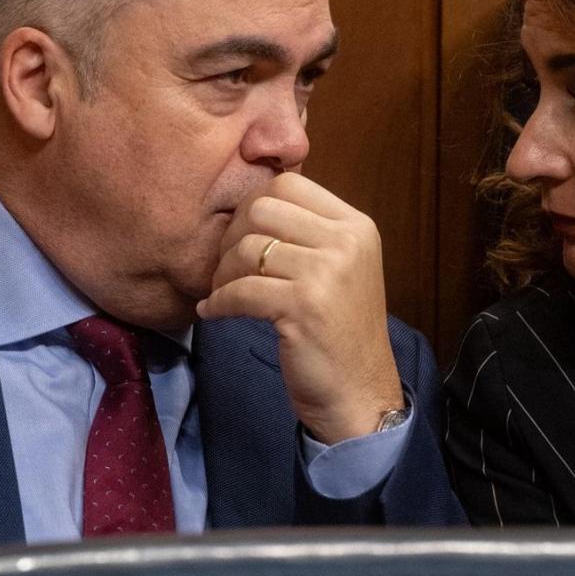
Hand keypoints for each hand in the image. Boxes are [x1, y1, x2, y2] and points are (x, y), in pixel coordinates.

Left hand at [197, 173, 402, 443]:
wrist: (361, 393)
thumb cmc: (340, 332)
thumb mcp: (339, 269)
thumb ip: (308, 233)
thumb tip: (247, 206)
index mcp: (356, 226)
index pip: (289, 183)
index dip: (252, 205)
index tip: (241, 236)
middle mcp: (346, 242)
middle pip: (262, 207)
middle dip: (232, 235)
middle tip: (226, 266)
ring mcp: (327, 273)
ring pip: (247, 248)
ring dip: (222, 273)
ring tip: (221, 293)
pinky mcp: (303, 307)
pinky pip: (240, 290)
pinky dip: (218, 302)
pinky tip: (214, 312)